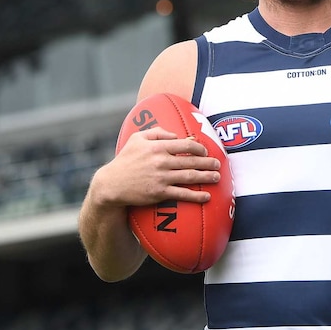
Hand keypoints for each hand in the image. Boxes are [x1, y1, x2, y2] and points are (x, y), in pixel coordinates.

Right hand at [96, 126, 221, 207]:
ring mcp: (161, 177)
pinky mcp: (160, 193)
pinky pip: (182, 194)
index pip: (185, 145)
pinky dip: (196, 195)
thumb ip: (157, 133)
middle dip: (208, 162)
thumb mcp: (136, 139)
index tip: (206, 151)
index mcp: (157, 147)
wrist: (112, 184)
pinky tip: (206, 196)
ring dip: (206, 177)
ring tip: (217, 177)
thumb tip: (176, 135)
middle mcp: (161, 161)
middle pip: (192, 160)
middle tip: (218, 164)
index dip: (200, 147)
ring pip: (190, 176)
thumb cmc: (125, 160)